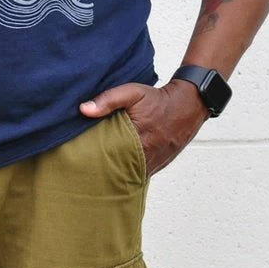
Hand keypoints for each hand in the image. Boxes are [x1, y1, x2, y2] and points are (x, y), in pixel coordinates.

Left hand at [79, 80, 208, 176]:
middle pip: (118, 170)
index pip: (110, 158)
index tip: (82, 159)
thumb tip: (83, 109)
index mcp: (138, 140)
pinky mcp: (158, 165)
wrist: (186, 106)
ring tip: (99, 171)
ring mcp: (153, 163)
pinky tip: (117, 169)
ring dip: (116, 172)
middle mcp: (147, 156)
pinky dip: (129, 172)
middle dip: (103, 170)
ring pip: (129, 175)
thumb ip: (108, 99)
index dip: (95, 160)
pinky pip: (139, 173)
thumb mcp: (132, 92)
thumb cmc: (158, 100)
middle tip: (87, 168)